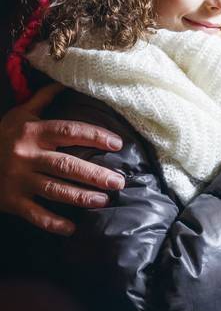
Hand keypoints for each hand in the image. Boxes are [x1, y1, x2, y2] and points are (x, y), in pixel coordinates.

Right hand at [0, 83, 124, 234]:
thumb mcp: (20, 114)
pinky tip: (72, 228)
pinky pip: (35, 215)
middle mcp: (27, 156)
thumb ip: (44, 98)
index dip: (94, 136)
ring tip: (104, 201)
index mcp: (33, 133)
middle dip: (95, 174)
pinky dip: (53, 223)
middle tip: (120, 182)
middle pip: (66, 165)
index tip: (117, 144)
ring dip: (81, 197)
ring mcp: (19, 180)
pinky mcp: (11, 201)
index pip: (69, 131)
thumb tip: (66, 82)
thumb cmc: (1, 135)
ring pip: (55, 191)